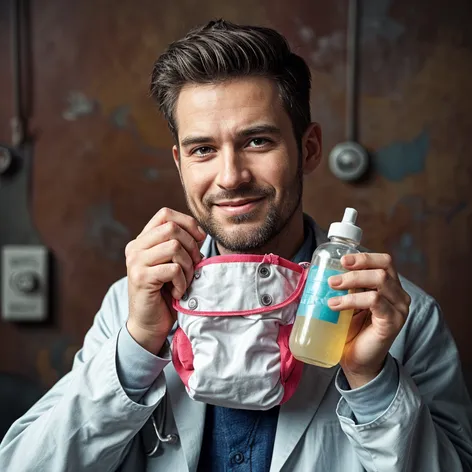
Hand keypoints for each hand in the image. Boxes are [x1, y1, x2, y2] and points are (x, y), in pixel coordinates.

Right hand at [125, 208, 205, 353]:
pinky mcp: (141, 278)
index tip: (199, 240)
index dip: (187, 223)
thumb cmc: (165, 293)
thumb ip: (181, 246)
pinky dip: (182, 282)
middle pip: (172, 228)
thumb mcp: (173, 263)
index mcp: (142, 240)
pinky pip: (173, 269)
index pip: (165, 214)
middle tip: (194, 265)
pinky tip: (177, 292)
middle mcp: (135, 248)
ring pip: (174, 247)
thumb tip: (201, 233)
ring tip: (185, 281)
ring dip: (188, 266)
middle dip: (191, 246)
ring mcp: (135, 262)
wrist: (149, 324)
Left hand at [327, 253, 410, 387]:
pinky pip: (375, 301)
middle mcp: (398, 295)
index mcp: (389, 287)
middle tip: (332, 278)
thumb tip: (315, 270)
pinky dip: (352, 300)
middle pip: (383, 268)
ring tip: (331, 289)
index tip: (342, 260)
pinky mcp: (392, 322)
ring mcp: (398, 309)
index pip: (384, 261)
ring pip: (380, 281)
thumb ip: (341, 286)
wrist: (356, 362)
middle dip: (356, 267)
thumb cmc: (350, 331)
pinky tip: (335, 305)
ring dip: (352, 281)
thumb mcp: (346, 302)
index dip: (364, 257)